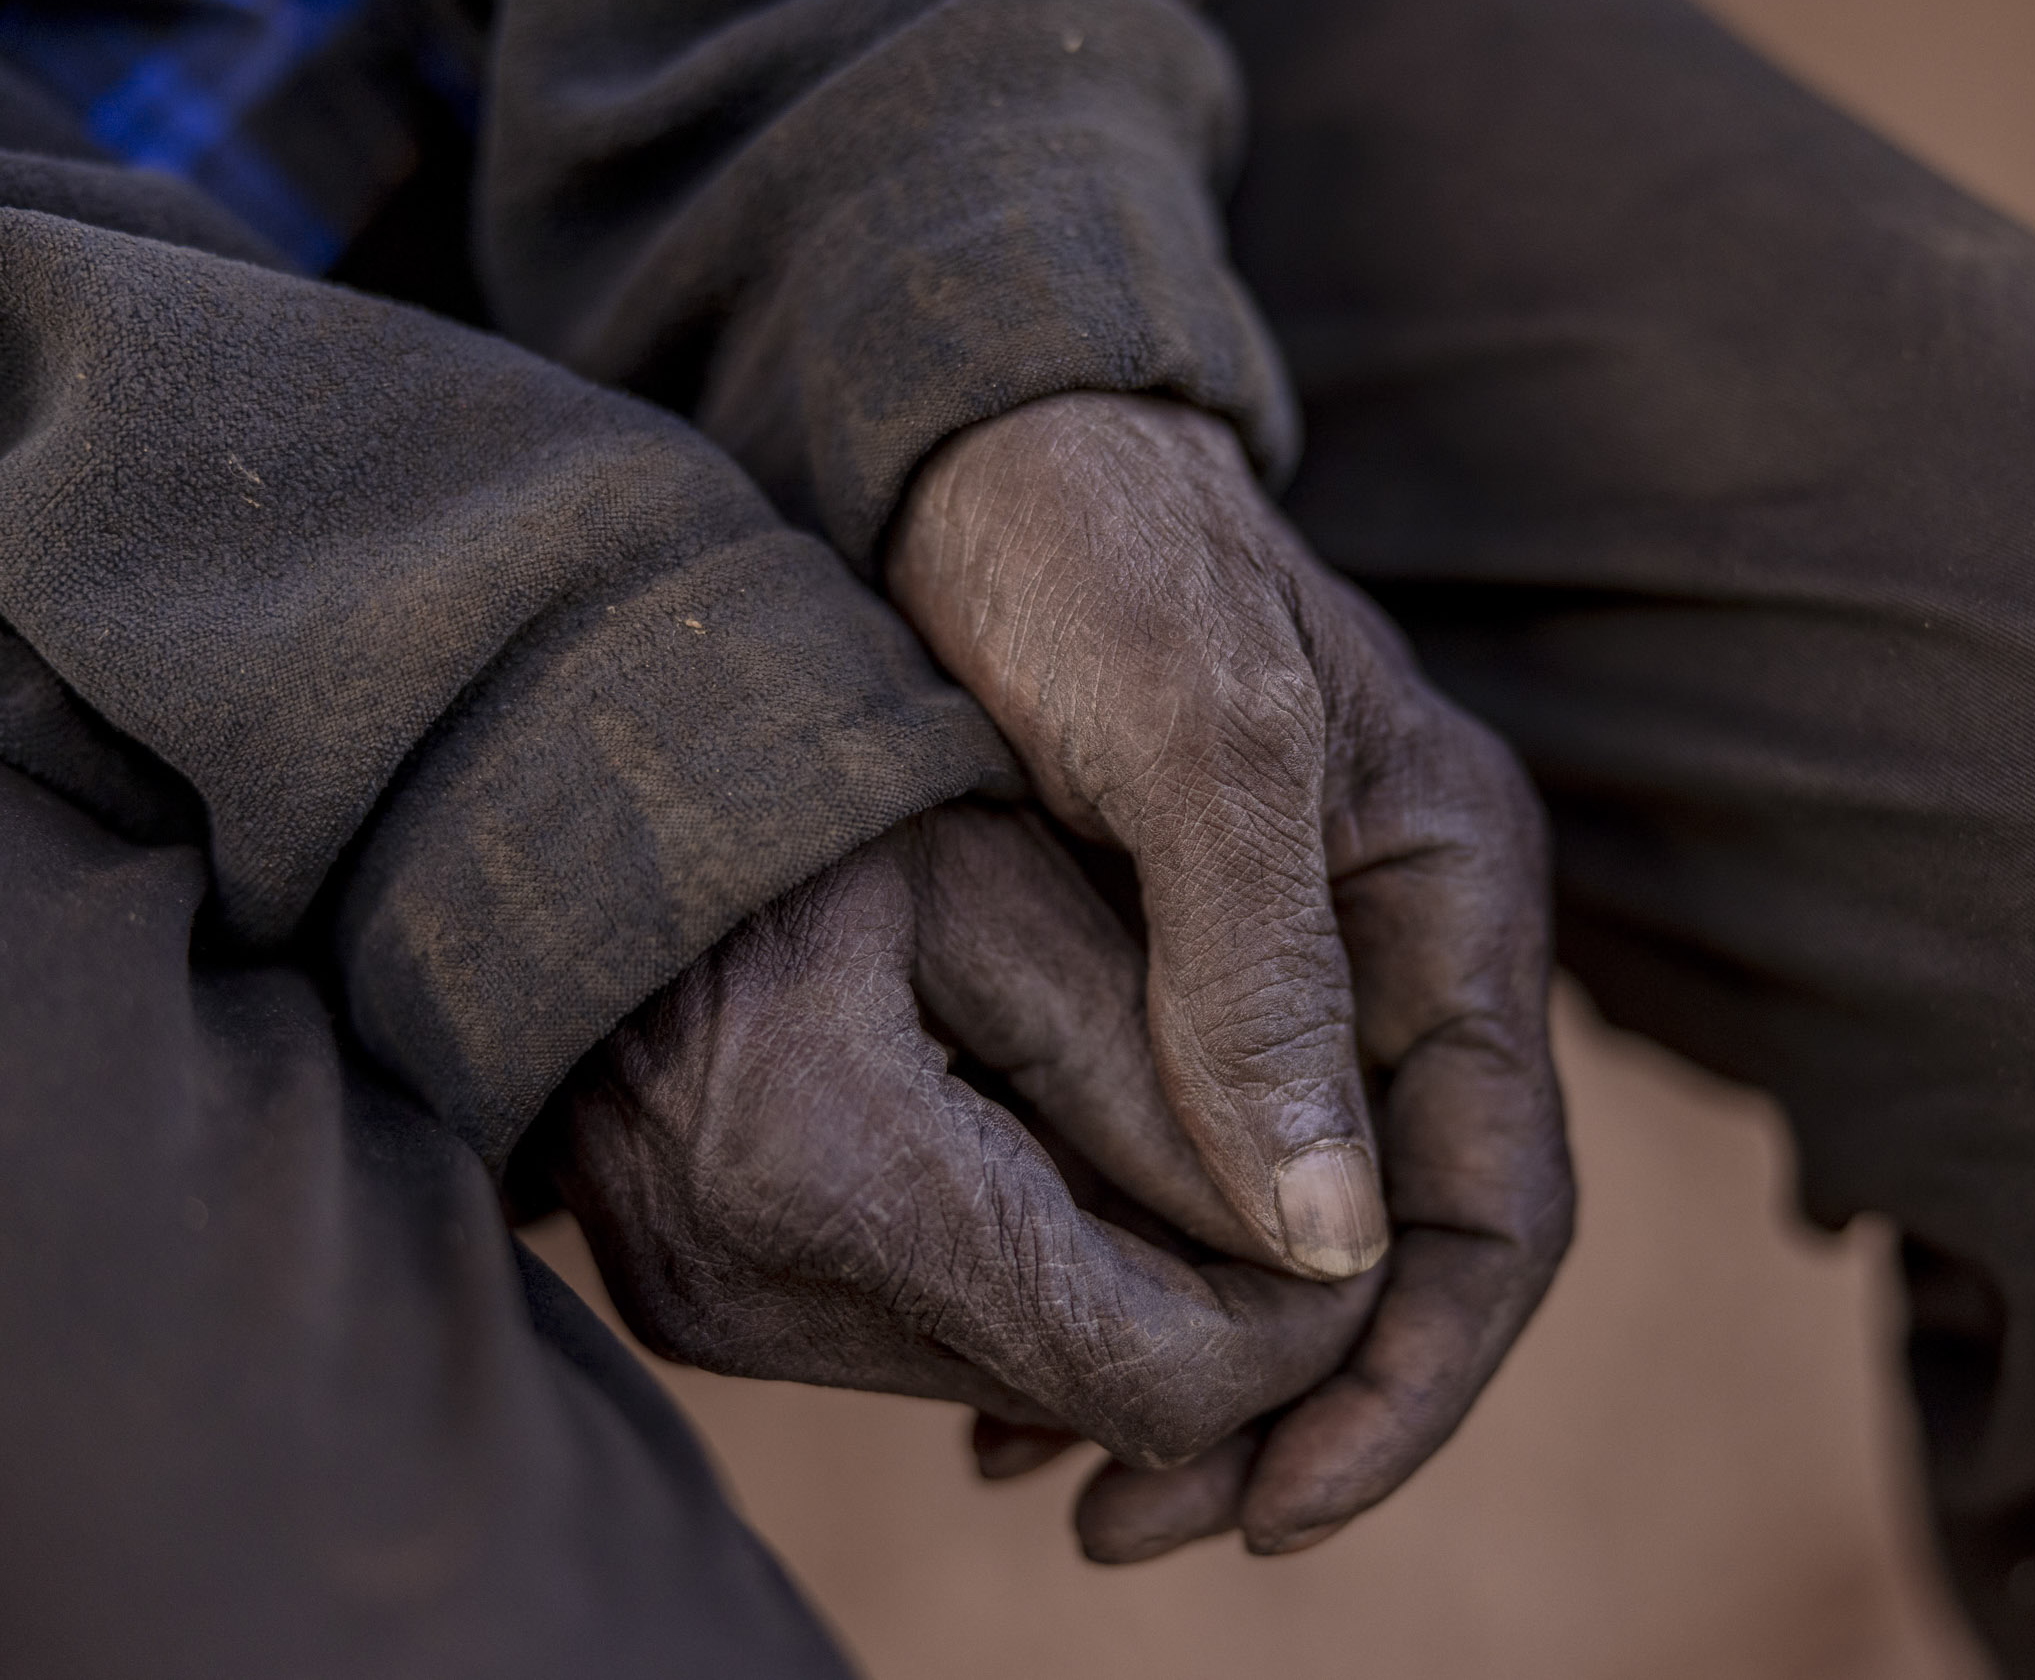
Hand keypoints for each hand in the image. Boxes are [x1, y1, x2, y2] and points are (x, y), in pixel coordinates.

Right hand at [549, 802, 1376, 1468]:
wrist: (550, 788)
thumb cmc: (798, 793)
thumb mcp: (1005, 887)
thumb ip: (1168, 1074)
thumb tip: (1325, 1243)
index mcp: (829, 1167)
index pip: (1145, 1370)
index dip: (1284, 1326)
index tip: (1337, 1228)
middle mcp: (749, 1291)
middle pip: (1085, 1391)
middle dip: (1211, 1296)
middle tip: (1263, 1157)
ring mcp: (711, 1318)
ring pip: (1017, 1374)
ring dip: (1116, 1275)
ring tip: (1130, 1112)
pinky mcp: (701, 1314)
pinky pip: (929, 1338)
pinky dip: (1020, 1262)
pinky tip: (1023, 1134)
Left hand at [887, 393, 1574, 1556]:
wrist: (965, 437)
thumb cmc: (1095, 554)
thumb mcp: (1195, 744)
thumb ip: (1262, 982)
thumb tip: (1324, 1248)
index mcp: (1452, 900)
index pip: (1495, 1207)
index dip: (1404, 1382)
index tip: (1271, 1507)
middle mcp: (1387, 955)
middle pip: (1385, 1251)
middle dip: (1284, 1412)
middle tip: (1129, 1523)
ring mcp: (1275, 967)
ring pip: (1273, 1235)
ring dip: (1186, 1369)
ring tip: (1052, 1474)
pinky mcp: (1160, 970)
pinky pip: (1171, 1172)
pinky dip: (1107, 1277)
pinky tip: (1005, 1352)